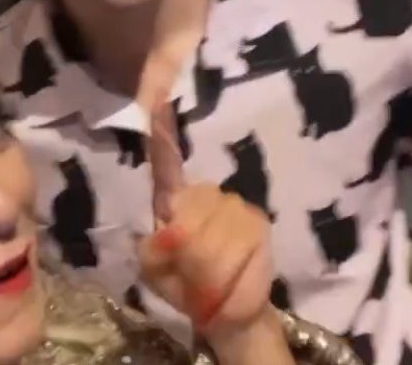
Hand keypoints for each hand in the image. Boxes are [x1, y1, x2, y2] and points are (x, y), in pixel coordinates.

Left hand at [140, 96, 273, 337]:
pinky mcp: (257, 222)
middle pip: (194, 205)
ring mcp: (233, 205)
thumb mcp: (156, 270)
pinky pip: (241, 239)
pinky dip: (232, 266)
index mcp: (173, 202)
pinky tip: (232, 274)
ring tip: (208, 280)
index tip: (159, 99)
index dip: (163, 134)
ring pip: (217, 227)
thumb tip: (170, 227)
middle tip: (189, 274)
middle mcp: (204, 194)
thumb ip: (154, 248)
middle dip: (189, 247)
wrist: (222, 311)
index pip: (167, 162)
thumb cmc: (183, 285)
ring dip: (209, 262)